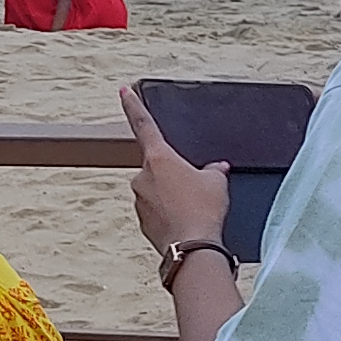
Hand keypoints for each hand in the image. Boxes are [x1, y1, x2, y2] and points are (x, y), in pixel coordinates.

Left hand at [120, 86, 232, 254]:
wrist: (193, 249)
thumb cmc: (202, 211)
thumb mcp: (216, 182)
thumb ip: (213, 169)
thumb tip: (216, 168)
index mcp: (159, 158)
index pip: (143, 124)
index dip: (134, 105)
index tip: (124, 91)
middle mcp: (143, 176)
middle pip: (157, 166)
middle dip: (174, 174)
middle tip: (195, 190)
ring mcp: (140, 200)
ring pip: (157, 190)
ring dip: (172, 195)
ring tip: (193, 209)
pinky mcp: (142, 221)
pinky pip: (157, 210)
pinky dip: (169, 213)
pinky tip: (186, 221)